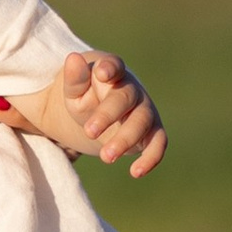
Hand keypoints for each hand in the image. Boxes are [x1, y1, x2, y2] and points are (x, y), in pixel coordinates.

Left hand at [30, 49, 167, 178]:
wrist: (100, 115)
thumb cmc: (85, 97)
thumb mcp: (73, 91)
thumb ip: (73, 79)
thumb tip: (72, 59)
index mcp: (111, 73)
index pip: (114, 66)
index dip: (110, 68)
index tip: (102, 73)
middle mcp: (131, 89)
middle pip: (125, 98)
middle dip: (108, 114)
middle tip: (89, 131)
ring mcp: (143, 110)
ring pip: (142, 121)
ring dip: (125, 139)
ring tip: (105, 157)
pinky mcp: (151, 132)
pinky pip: (158, 143)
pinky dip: (151, 157)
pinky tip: (135, 172)